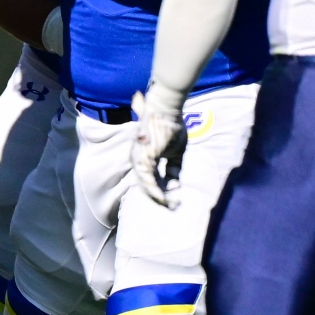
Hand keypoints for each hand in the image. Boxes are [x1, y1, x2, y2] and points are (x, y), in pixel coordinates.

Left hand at [131, 83, 188, 206]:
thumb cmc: (170, 125)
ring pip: (146, 186)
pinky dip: (156, 192)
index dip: (161, 191)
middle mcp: (138, 159)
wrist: (165, 108)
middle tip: (173, 206)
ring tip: (172, 205)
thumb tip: (176, 183)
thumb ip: (173, 167)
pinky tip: (165, 199)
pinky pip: (148, 180)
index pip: (149, 179)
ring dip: (159, 198)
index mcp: (144, 157)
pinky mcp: (143, 158)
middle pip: (146, 185)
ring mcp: (139, 159)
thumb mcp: (176, 151)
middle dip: (160, 198)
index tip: (174, 198)